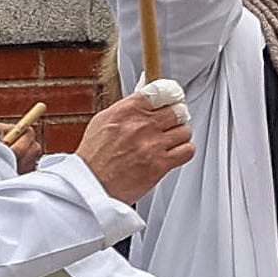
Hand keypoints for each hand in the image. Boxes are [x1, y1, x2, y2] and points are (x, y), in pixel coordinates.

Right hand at [74, 88, 198, 203]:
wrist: (90, 185)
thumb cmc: (93, 157)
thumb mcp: (103, 121)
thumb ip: (128, 109)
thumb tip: (147, 100)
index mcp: (126, 110)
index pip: (162, 91)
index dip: (172, 95)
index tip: (173, 99)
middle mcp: (141, 125)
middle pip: (177, 111)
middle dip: (175, 117)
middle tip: (170, 124)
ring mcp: (152, 144)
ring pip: (185, 130)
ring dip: (179, 136)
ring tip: (168, 141)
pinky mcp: (160, 164)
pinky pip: (187, 150)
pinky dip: (184, 151)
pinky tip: (173, 153)